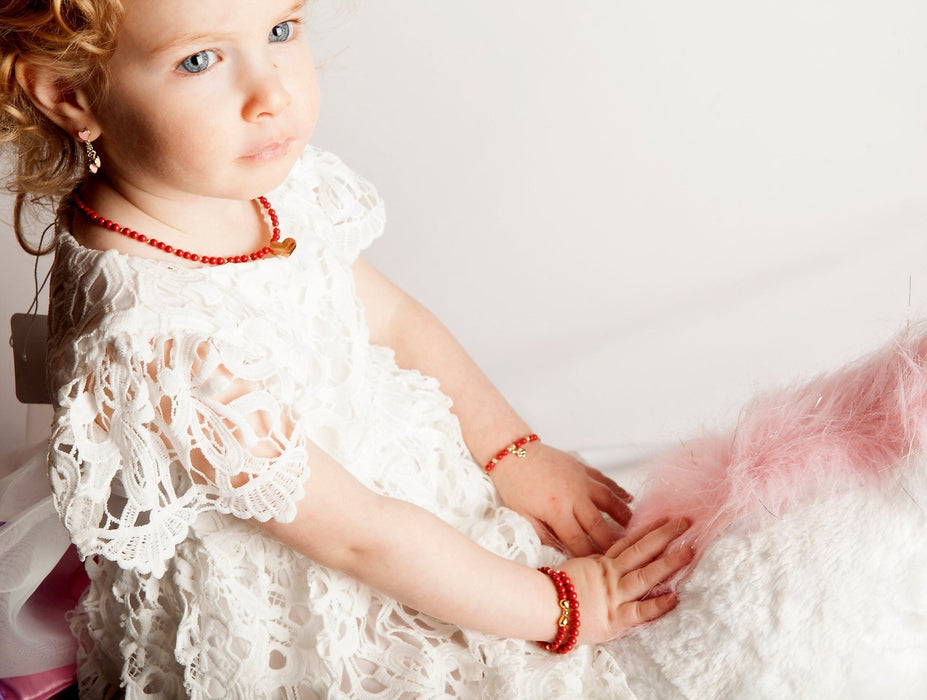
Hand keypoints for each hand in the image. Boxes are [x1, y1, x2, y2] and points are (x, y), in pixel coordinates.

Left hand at [489, 443, 633, 555]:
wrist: (513, 453)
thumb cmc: (515, 486)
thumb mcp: (523, 517)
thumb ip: (545, 536)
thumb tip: (563, 553)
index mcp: (556, 512)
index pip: (579, 541)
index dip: (591, 557)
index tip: (601, 568)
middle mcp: (573, 496)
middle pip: (599, 524)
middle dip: (614, 543)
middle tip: (629, 555)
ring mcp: (581, 480)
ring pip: (610, 500)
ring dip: (624, 516)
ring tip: (638, 529)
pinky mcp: (583, 468)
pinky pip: (606, 481)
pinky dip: (619, 491)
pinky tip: (630, 500)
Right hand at [559, 517, 693, 643]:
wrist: (539, 605)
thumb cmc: (550, 587)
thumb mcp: (573, 567)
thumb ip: (590, 561)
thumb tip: (600, 555)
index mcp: (601, 562)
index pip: (629, 541)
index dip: (649, 529)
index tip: (666, 518)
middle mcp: (611, 575)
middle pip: (642, 551)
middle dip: (665, 536)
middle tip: (686, 523)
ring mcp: (614, 594)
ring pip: (646, 575)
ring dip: (668, 563)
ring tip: (689, 552)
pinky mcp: (614, 617)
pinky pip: (640, 611)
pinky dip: (658, 605)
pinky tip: (675, 597)